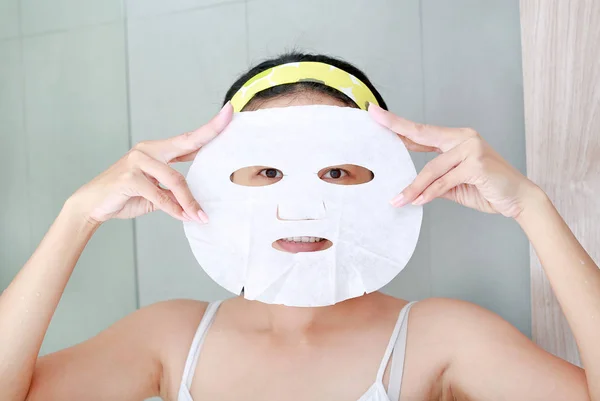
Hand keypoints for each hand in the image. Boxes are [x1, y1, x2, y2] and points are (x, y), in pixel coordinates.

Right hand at [68, 103, 232, 224]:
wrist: (92, 205)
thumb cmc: (125, 196)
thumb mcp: (156, 195)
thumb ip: (174, 193)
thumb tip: (197, 205)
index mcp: (156, 151)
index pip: (188, 139)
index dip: (209, 127)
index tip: (228, 112)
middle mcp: (148, 150)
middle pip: (186, 142)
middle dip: (210, 130)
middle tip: (229, 117)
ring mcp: (137, 162)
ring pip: (176, 180)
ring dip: (190, 202)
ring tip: (200, 216)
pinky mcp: (129, 177)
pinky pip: (160, 195)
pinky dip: (174, 209)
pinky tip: (184, 217)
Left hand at [368, 103, 539, 217]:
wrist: (519, 199)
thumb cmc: (488, 189)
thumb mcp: (454, 185)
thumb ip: (435, 180)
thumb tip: (412, 187)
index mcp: (457, 139)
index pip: (422, 132)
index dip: (399, 125)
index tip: (378, 114)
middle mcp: (464, 138)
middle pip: (423, 133)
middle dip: (396, 126)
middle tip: (373, 116)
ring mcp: (471, 148)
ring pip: (432, 169)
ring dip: (413, 187)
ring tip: (398, 200)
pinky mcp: (476, 163)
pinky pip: (444, 180)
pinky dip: (429, 193)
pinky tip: (418, 201)